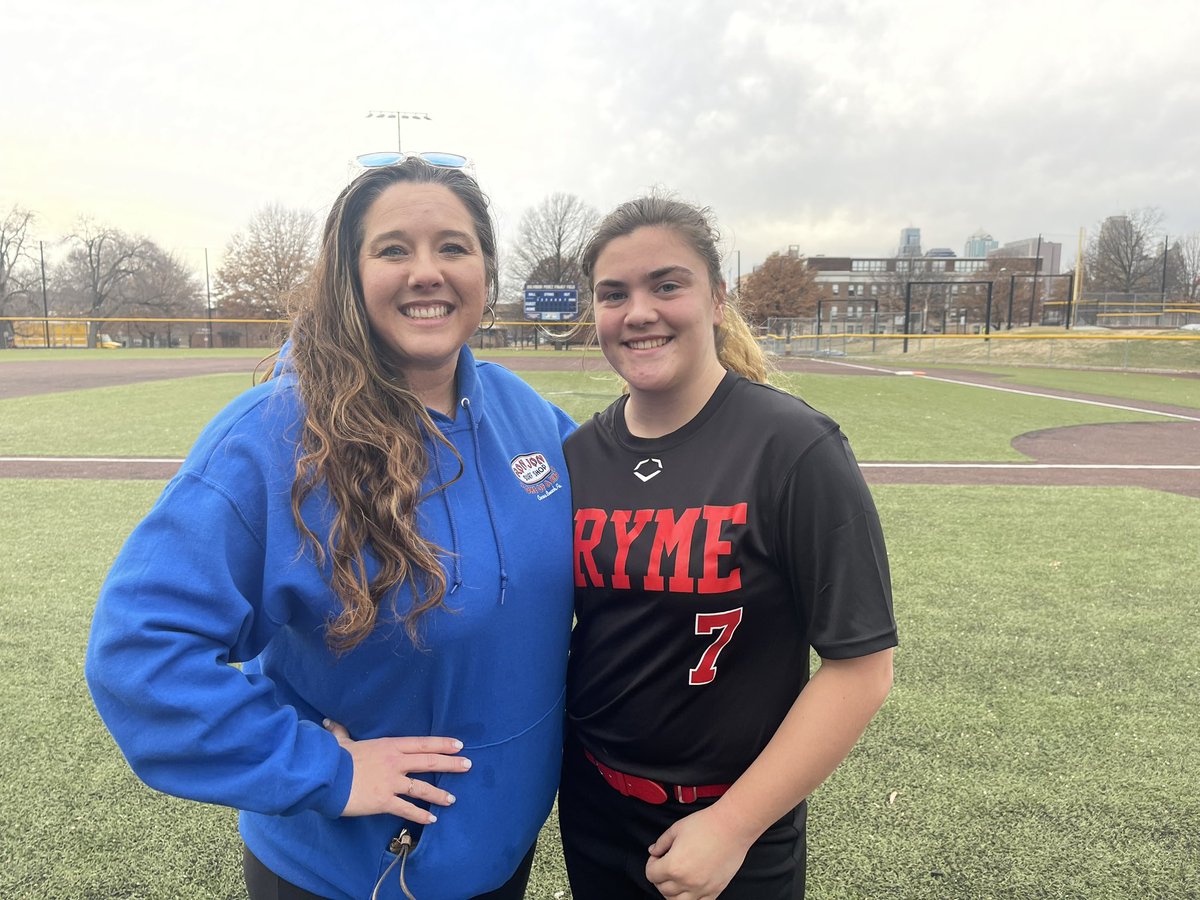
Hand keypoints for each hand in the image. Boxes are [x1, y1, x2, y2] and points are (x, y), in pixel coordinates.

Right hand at [323, 719, 469, 821]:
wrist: (325, 776)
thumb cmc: (334, 758)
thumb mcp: (342, 742)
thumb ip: (341, 733)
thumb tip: (330, 724)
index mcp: (389, 746)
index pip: (422, 743)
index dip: (442, 744)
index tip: (459, 745)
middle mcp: (395, 762)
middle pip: (429, 762)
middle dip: (451, 763)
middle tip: (468, 765)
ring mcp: (391, 782)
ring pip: (422, 788)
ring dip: (439, 794)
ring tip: (452, 799)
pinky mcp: (384, 801)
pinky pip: (407, 809)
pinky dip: (420, 815)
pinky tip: (431, 819)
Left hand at [644, 806, 754, 899]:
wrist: (732, 827)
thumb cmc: (706, 825)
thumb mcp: (677, 829)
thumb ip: (661, 843)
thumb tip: (653, 851)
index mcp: (674, 866)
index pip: (651, 875)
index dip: (651, 864)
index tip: (657, 857)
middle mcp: (686, 881)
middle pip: (662, 889)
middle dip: (660, 877)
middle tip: (665, 865)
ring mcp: (701, 889)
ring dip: (672, 892)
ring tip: (676, 879)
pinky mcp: (715, 891)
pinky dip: (691, 899)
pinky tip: (691, 888)